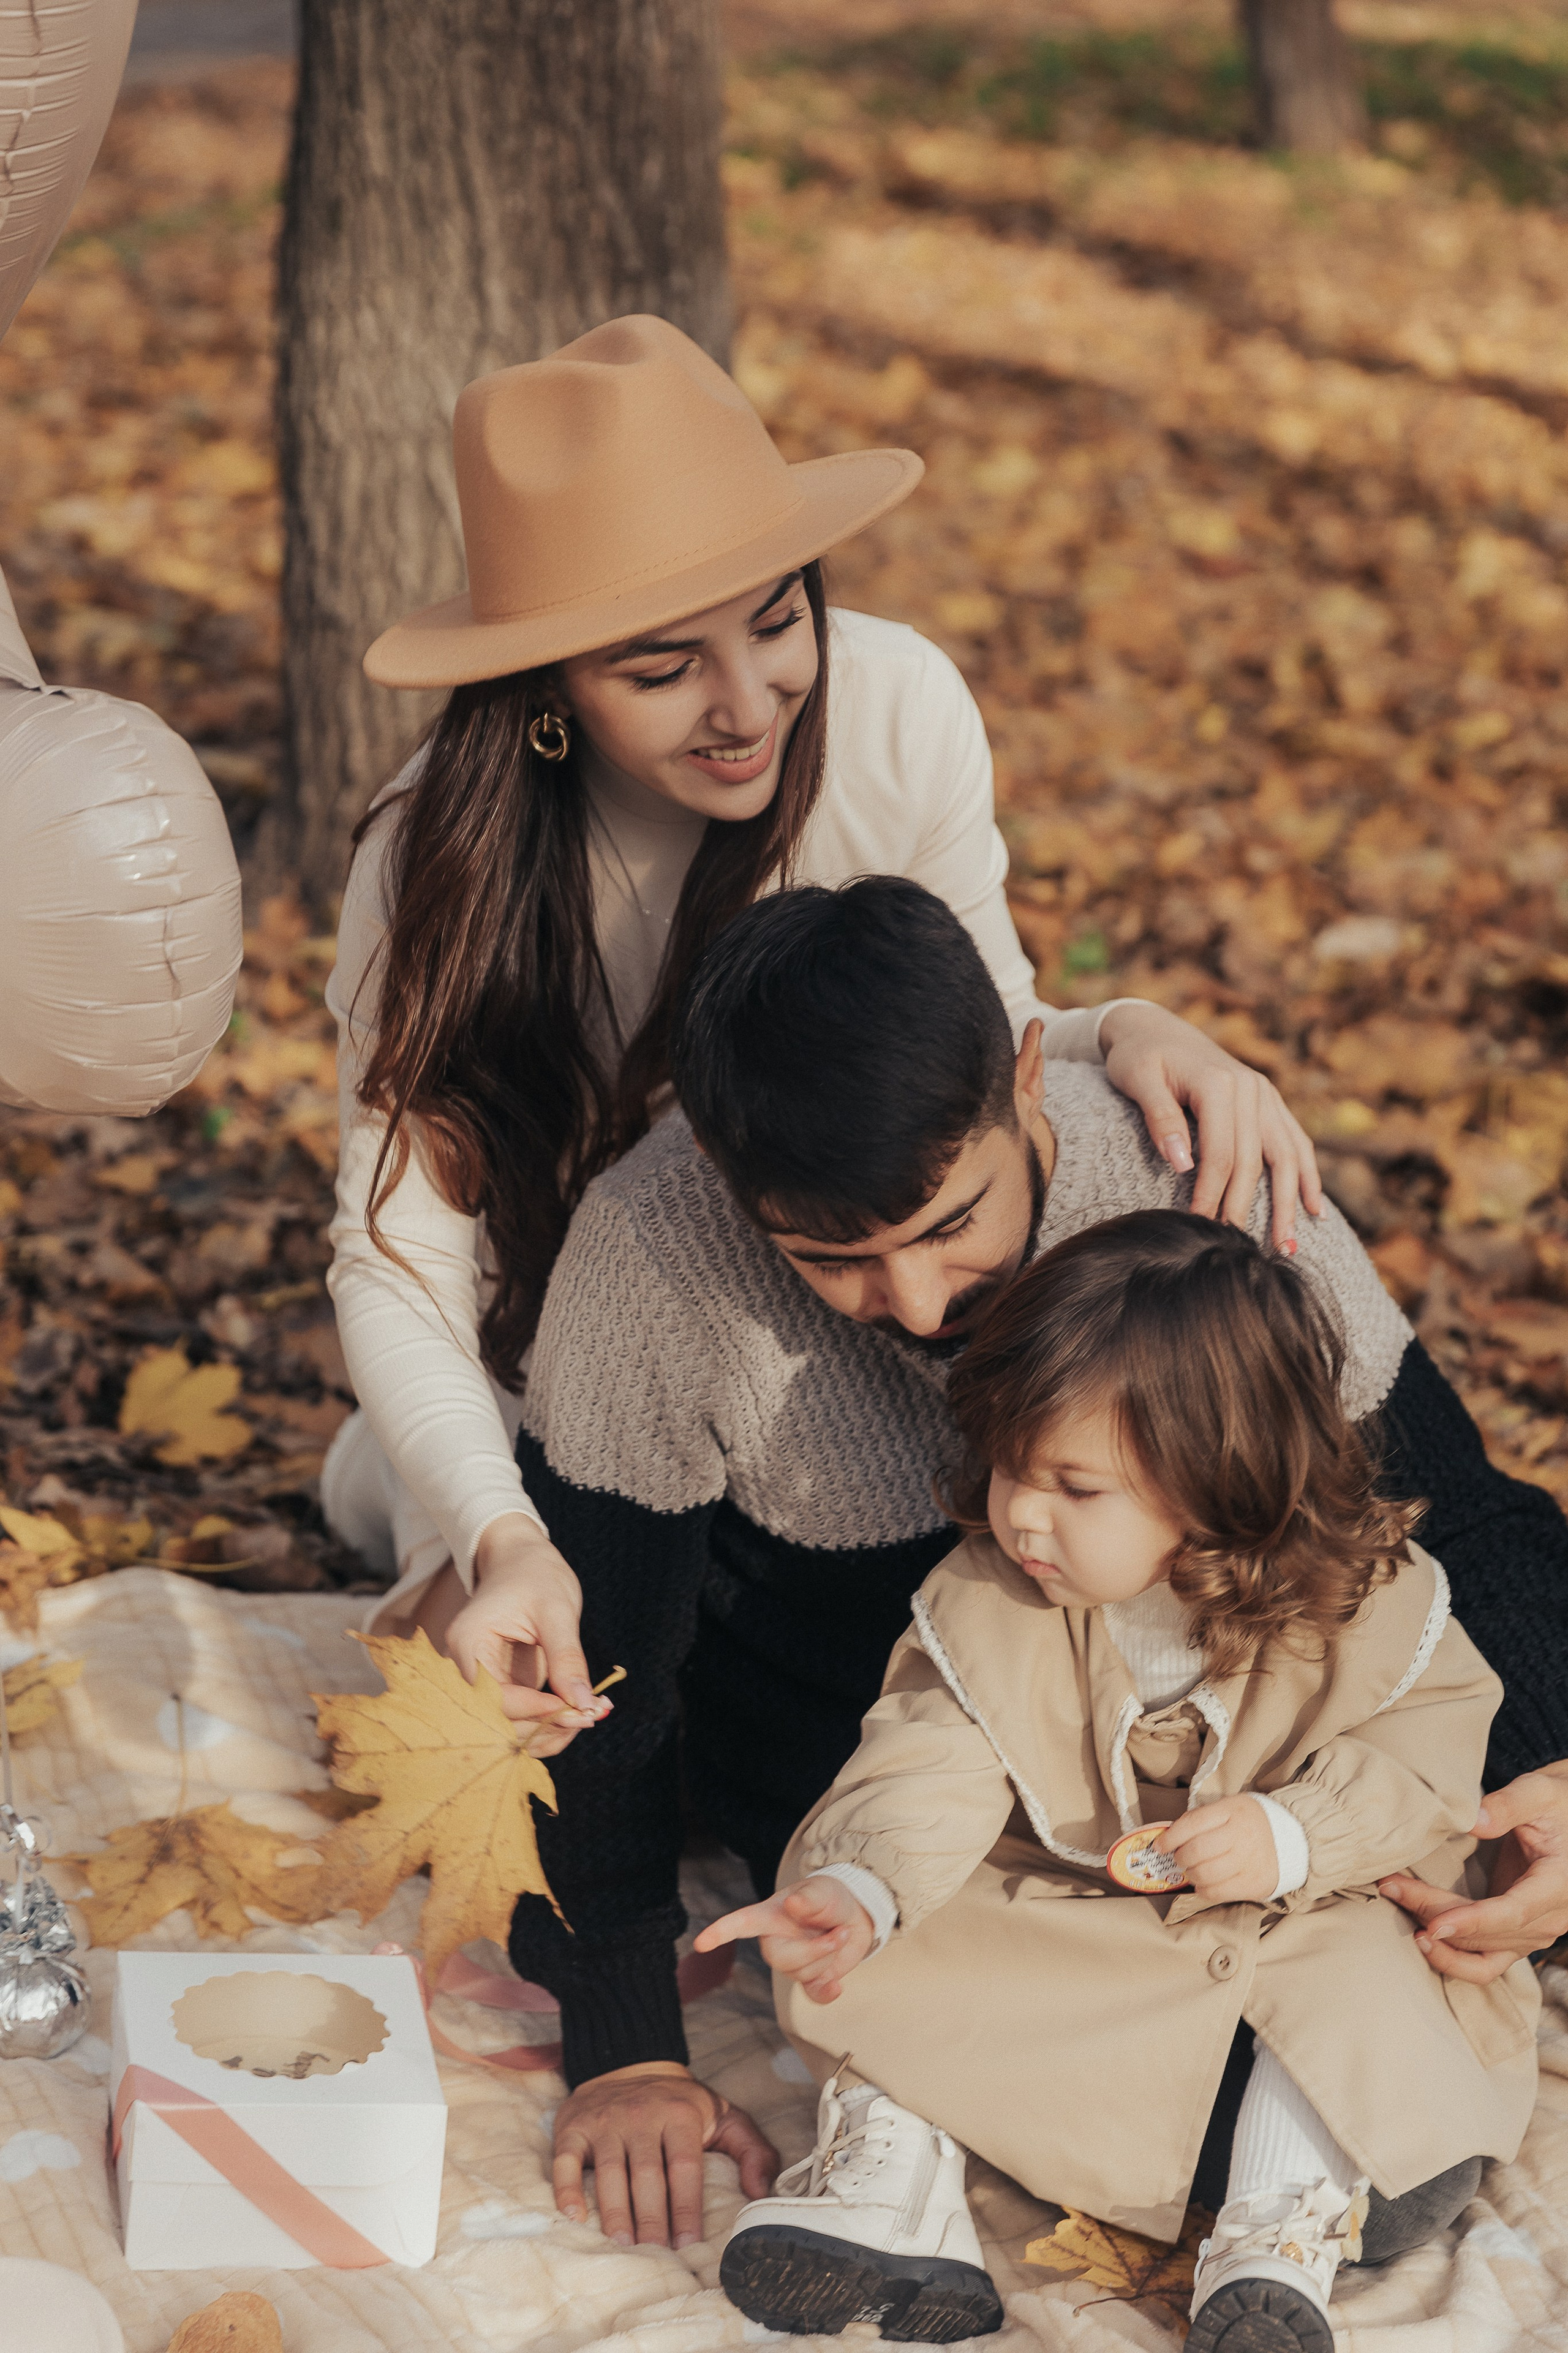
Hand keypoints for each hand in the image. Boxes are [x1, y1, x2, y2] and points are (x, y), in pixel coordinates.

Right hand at [445, 1514, 606, 1748]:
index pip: (493, 1698)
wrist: (522, 1560)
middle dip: (544, 1727)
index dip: (535, 1711)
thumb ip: (567, 1657)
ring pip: (507, 1728)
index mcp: (467, 1644)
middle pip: (496, 1722)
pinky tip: (578, 1714)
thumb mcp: (556, 1610)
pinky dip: (547, 1725)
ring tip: (590, 1715)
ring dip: (548, 1732)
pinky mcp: (502, 1687)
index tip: (579, 1710)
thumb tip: (584, 1705)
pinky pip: (519, 1719)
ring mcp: (484, 1681)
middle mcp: (467, 1669)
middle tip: (591, 1716)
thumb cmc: (535, 1574)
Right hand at [552, 2060, 777, 2246]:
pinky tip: (575, 2216)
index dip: (686, 2208)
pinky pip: (567, 2160)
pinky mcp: (574, 2126)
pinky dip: (567, 2188)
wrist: (630, 2062)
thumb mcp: (725, 2116)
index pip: (684, 2168)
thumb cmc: (681, 2105)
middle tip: (654, 2253)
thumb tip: (760, 2192)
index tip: (688, 2243)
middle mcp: (641, 2115)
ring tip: (622, 2243)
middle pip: (647, 2174)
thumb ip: (753, 2151)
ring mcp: (605, 2120)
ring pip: (609, 2170)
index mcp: (679, 2115)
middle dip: (651, 2217)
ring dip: (615, 2210)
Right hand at [694, 1874, 875, 2002]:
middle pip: (780, 1960)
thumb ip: (809, 1898)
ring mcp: (793, 1963)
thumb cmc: (829, 1898)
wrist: (855, 1915)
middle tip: (838, 1932)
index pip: (740, 1924)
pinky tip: (836, 1987)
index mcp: (770, 1916)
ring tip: (840, 1935)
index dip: (719, 1932)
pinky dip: (826, 1993)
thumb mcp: (822, 1890)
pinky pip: (813, 1995)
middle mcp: (776, 1942)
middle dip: (815, 1950)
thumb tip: (792, 1904)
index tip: (700, 1943)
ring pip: (802, 1974)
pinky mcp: (811, 1979)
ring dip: (829, 1957)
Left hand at [1099, 1002, 1322, 1251]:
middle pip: (1256, 1160)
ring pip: (1286, 1154)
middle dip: (1251, 1209)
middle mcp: (1250, 1088)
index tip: (1201, 1228)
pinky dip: (1306, 1174)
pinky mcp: (1268, 1100)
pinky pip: (1294, 1140)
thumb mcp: (1137, 1080)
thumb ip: (1160, 1119)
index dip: (1212, 1195)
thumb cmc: (1138, 1057)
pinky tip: (1315, 1209)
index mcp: (1219, 1083)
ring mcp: (1264, 1094)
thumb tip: (1182, 1164)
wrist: (1153, 1027)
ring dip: (1290, 1202)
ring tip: (1288, 1247)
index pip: (1221, 1154)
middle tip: (1245, 1252)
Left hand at [1158, 1795, 1279, 1901]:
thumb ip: (1203, 1819)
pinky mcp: (1254, 1883)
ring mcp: (1249, 1860)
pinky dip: (1203, 1891)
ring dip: (1191, 1875)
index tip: (1159, 1846)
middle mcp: (1241, 1835)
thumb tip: (1169, 1837)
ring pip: (1205, 1874)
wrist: (1292, 1839)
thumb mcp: (1229, 1808)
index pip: (1192, 1824)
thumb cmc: (1250, 1823)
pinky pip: (1218, 1892)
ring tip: (1192, 1872)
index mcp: (1232, 1811)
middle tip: (1180, 1859)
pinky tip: (1203, 1885)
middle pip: (1196, 1851)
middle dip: (1180, 1858)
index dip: (1170, 1837)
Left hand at [1379, 1761, 1567, 1983]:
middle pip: (1486, 1933)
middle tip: (1390, 1887)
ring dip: (1439, 1938)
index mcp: (1557, 1887)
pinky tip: (1423, 1937)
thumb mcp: (1539, 1793)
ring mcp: (1532, 1933)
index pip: (1513, 1913)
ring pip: (1481, 1953)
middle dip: (1434, 1913)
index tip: (1434, 1923)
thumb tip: (1473, 1822)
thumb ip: (1509, 1806)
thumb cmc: (1557, 1802)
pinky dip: (1453, 1958)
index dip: (1472, 1922)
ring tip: (1399, 1906)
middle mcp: (1549, 1919)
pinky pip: (1485, 1962)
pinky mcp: (1515, 1935)